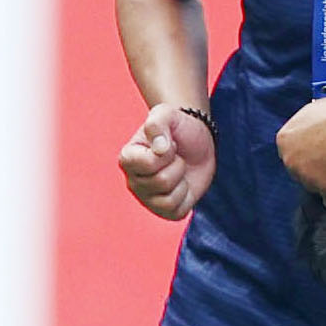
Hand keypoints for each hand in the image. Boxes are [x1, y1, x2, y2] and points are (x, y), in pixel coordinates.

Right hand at [118, 103, 216, 219]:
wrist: (197, 142)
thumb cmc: (179, 128)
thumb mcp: (168, 114)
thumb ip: (158, 122)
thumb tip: (160, 149)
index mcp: (128, 158)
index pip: (148, 164)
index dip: (167, 152)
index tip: (169, 143)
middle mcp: (133, 181)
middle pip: (162, 182)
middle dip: (177, 165)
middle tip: (176, 156)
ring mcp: (147, 199)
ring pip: (168, 200)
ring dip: (182, 181)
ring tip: (178, 169)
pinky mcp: (164, 211)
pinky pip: (176, 212)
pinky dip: (186, 197)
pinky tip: (182, 185)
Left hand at [276, 91, 325, 194]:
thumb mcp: (312, 110)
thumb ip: (301, 128)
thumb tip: (304, 136)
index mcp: (284, 140)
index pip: (289, 154)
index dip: (305, 153)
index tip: (317, 152)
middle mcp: (291, 160)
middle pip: (298, 172)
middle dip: (312, 168)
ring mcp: (307, 176)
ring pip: (312, 185)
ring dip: (324, 181)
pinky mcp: (325, 188)